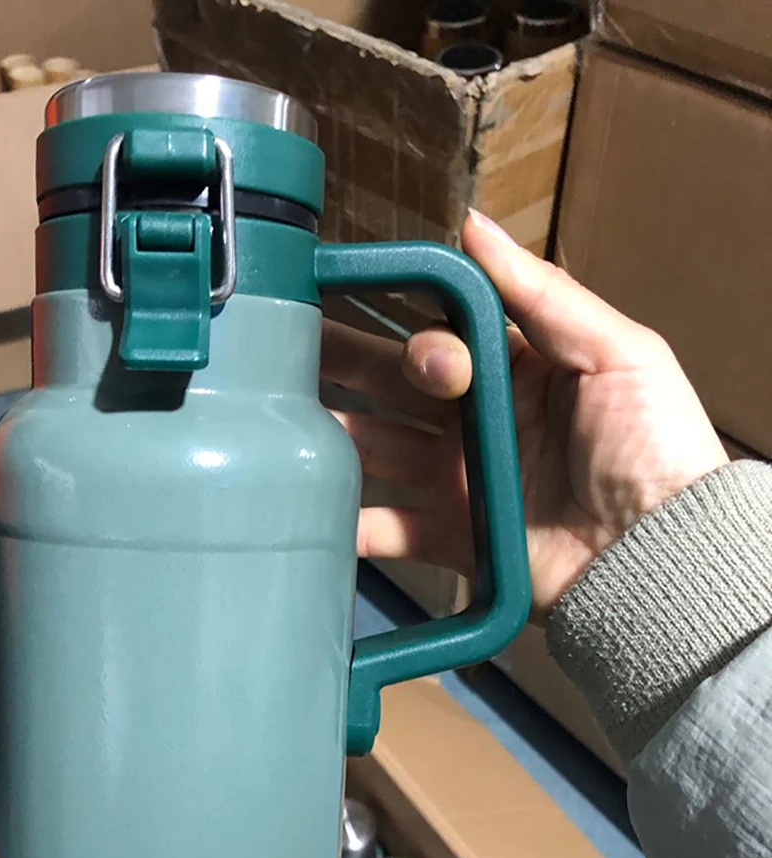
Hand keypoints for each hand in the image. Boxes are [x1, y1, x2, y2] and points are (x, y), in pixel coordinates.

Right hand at [322, 210, 728, 618]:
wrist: (657, 556)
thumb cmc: (652, 446)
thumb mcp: (618, 353)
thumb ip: (543, 293)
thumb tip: (474, 224)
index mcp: (517, 368)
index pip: (442, 331)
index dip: (401, 316)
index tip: (348, 296)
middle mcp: (478, 419)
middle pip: (395, 383)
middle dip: (343, 361)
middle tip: (282, 343)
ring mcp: (459, 479)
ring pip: (378, 447)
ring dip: (333, 433)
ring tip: (277, 419)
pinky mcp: (451, 537)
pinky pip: (389, 529)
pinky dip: (350, 527)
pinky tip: (312, 511)